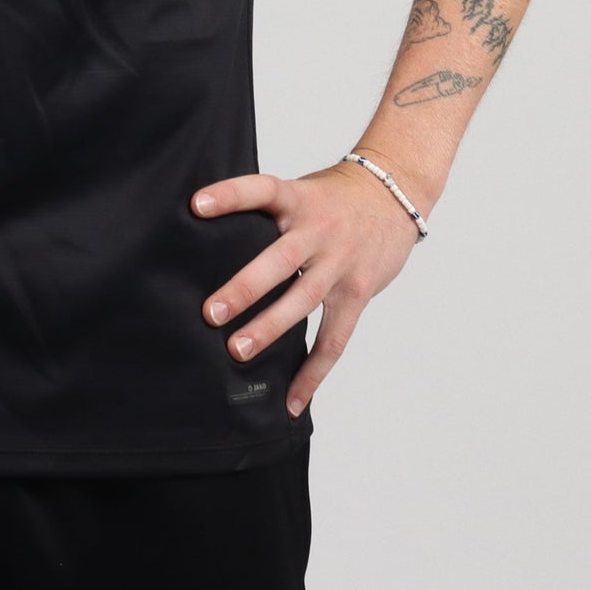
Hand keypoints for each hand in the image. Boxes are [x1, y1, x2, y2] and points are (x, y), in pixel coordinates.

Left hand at [191, 158, 422, 417]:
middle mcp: (319, 231)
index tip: (196, 206)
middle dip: (246, 287)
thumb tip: (212, 240)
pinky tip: (292, 399)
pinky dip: (312, 372)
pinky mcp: (357, 293)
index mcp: (300, 199)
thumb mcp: (302, 190)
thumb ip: (268, 213)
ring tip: (237, 351)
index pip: (262, 190)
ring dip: (270, 328)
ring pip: (303, 300)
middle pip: (280, 260)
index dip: (230, 195)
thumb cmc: (335, 197)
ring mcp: (340, 264)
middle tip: (211, 312)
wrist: (393, 196)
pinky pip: (334, 339)